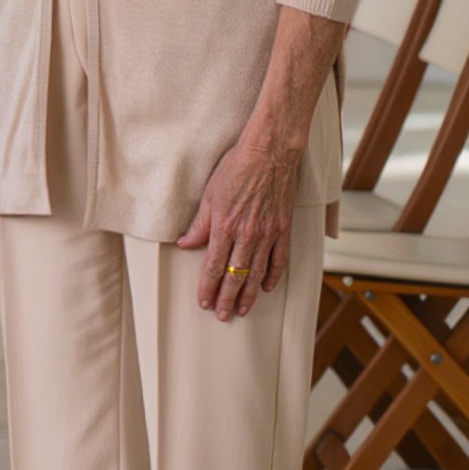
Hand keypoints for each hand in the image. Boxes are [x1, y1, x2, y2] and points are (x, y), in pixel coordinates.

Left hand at [178, 137, 297, 320]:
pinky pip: (279, 260)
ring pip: (256, 273)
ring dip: (248, 294)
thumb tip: (184, 244)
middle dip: (226, 297)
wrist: (269, 154)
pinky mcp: (283, 230)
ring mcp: (268, 234)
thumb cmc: (236, 169)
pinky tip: (266, 288)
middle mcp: (247, 235)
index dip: (207, 286)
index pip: (213, 265)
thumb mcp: (209, 195)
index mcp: (225, 227)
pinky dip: (272, 276)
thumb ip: (199, 225)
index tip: (203, 301)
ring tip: (241, 309)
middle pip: (234, 275)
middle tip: (221, 315)